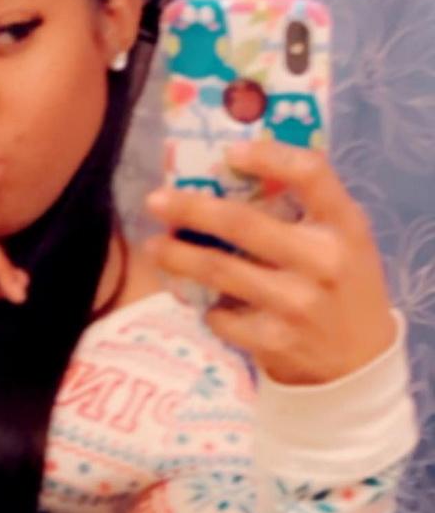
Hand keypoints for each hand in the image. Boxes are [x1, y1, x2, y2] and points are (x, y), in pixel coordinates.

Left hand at [143, 139, 397, 384]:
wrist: (358, 361)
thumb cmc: (341, 284)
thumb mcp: (342, 239)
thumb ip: (304, 209)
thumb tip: (230, 171)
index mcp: (344, 225)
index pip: (310, 174)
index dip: (268, 156)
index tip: (228, 151)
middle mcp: (322, 261)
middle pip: (242, 224)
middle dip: (191, 209)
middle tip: (156, 201)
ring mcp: (296, 303)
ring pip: (218, 271)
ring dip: (177, 256)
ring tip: (154, 247)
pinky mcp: (273, 340)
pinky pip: (220, 316)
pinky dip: (207, 306)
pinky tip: (204, 301)